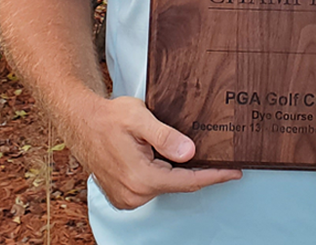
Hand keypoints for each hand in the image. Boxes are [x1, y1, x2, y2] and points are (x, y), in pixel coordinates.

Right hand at [68, 96, 241, 209]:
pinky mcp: (123, 197)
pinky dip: (161, 175)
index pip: (188, 181)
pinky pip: (152, 188)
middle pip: (178, 184)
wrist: (81, 122)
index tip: (234, 172)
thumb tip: (190, 151)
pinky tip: (161, 158)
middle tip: (217, 155)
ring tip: (179, 149)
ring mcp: (127, 198)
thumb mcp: (139, 117)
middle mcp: (134, 194)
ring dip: (175, 171)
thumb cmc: (108, 117)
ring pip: (165, 186)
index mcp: (141, 177)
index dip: (214, 176)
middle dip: (197, 170)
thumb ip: (166, 136)